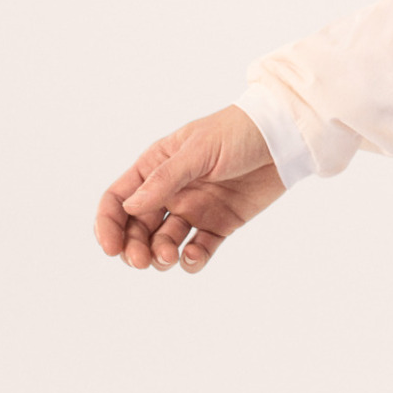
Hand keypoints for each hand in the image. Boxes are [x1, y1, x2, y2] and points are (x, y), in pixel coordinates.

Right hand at [94, 105, 284, 273]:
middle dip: (134, 248)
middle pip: (137, 228)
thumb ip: (166, 179)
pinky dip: (191, 259)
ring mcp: (195, 209)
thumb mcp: (199, 149)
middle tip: (141, 261)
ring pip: (164, 243)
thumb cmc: (239, 131)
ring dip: (160, 256)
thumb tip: (129, 207)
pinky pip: (198, 249)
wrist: (284, 137)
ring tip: (169, 256)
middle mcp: (171, 191)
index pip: (118, 199)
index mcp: (157, 167)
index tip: (110, 248)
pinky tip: (192, 256)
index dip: (108, 224)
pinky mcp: (220, 224)